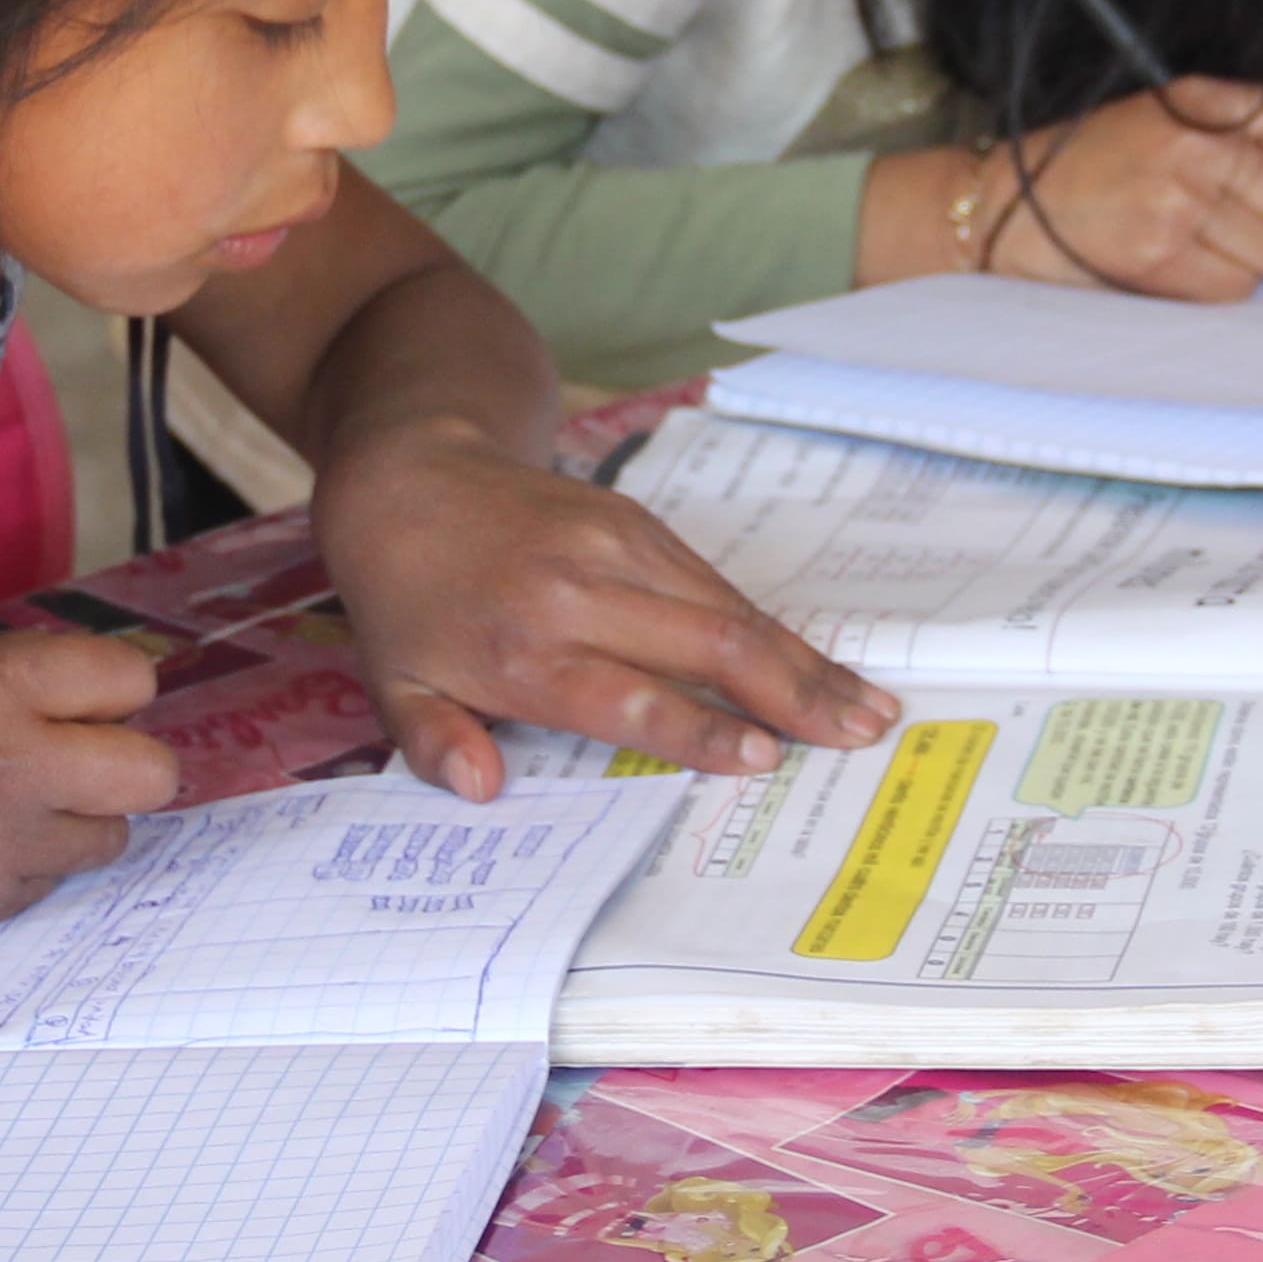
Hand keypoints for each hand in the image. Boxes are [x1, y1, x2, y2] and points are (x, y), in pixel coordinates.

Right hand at [0, 629, 178, 937]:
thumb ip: (10, 677)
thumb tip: (87, 696)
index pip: (130, 681)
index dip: (113, 687)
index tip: (91, 696)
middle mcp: (7, 768)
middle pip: (153, 773)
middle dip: (127, 760)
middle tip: (82, 756)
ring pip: (111, 837)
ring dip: (79, 817)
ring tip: (13, 803)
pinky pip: (49, 881)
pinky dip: (27, 862)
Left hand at [311, 414, 897, 800]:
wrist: (411, 474)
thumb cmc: (409, 598)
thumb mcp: (395, 682)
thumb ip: (433, 740)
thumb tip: (480, 787)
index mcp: (522, 648)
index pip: (625, 694)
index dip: (697, 727)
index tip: (763, 757)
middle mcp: (579, 593)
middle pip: (704, 644)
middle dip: (791, 693)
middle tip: (859, 735)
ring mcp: (616, 548)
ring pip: (728, 609)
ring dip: (802, 661)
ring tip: (868, 706)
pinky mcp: (638, 522)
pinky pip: (716, 583)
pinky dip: (773, 628)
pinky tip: (816, 664)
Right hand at [976, 79, 1262, 296]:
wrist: (1006, 206)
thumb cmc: (1090, 164)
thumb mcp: (1164, 116)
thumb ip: (1241, 131)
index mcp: (1200, 101)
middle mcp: (1194, 145)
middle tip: (1244, 230)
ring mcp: (1177, 202)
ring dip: (1251, 264)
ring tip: (1207, 248)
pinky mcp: (1158, 255)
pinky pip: (1233, 288)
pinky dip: (1220, 288)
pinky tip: (1185, 270)